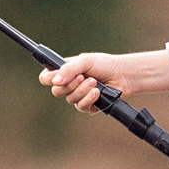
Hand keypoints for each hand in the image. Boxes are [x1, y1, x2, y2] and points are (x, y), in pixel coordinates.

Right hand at [39, 49, 168, 109]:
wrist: (122, 75)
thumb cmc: (104, 65)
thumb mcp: (84, 61)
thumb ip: (68, 69)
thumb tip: (55, 80)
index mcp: (64, 71)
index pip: (46, 78)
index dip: (49, 79)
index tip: (58, 78)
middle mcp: (69, 84)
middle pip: (56, 91)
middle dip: (70, 85)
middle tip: (83, 77)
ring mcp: (77, 96)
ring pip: (69, 100)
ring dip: (82, 91)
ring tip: (95, 83)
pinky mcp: (87, 105)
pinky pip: (81, 107)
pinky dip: (89, 99)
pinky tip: (98, 93)